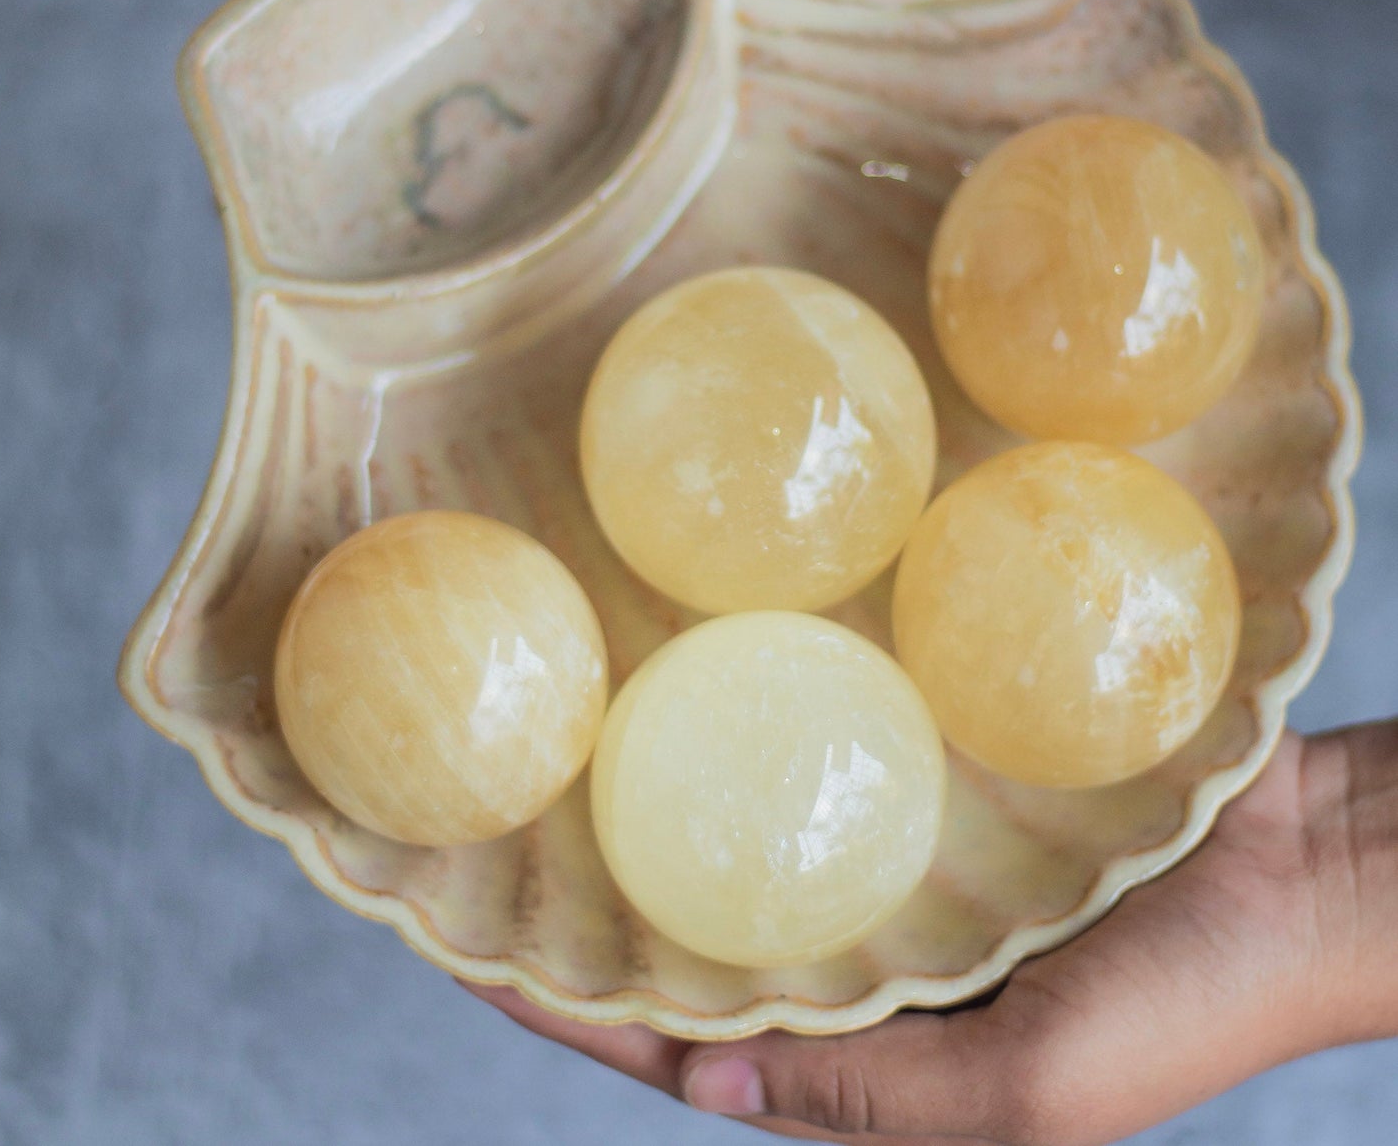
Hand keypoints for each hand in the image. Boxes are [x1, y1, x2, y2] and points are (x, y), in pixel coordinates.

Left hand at [462, 722, 1397, 1144]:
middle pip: (701, 929)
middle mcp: (865, 955)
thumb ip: (876, 1097)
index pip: (689, 1038)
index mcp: (874, 1055)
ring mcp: (893, 863)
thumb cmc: (1194, 1002)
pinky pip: (824, 760)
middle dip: (600, 892)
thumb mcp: (1033, 1091)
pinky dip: (761, 737)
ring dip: (666, 802)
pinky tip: (700, 682)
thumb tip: (703, 1081)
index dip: (578, 1003)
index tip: (471, 946)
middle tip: (496, 832)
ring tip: (570, 745)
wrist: (1308, 865)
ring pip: (749, 837)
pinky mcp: (933, 786)